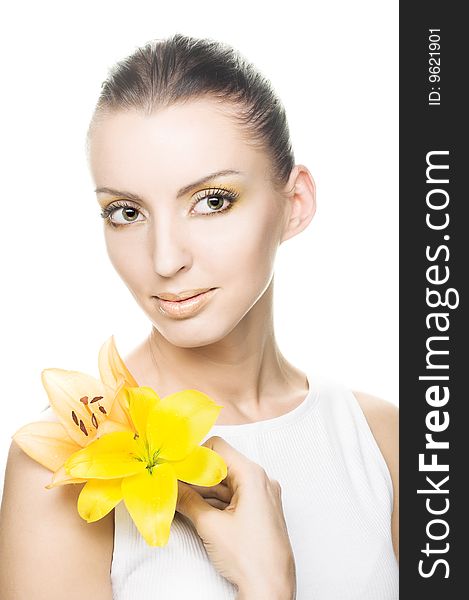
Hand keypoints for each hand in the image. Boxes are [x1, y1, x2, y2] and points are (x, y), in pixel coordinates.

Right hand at [176, 436, 295, 598]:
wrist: (271, 588)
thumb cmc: (249, 557)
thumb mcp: (211, 526)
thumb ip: (188, 501)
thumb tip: (170, 487)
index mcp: (253, 475)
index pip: (219, 448)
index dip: (194, 455)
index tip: (175, 465)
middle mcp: (261, 481)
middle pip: (222, 465)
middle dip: (196, 474)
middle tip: (171, 481)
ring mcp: (262, 496)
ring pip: (227, 482)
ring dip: (203, 489)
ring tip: (178, 496)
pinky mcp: (260, 511)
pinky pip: (234, 496)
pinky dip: (215, 500)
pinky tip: (194, 507)